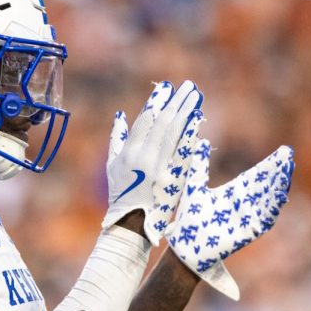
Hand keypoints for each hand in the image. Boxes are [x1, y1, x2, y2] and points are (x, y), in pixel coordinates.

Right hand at [103, 80, 203, 244]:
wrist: (132, 224)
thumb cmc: (120, 195)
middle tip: (189, 86)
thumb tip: (121, 115)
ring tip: (196, 96)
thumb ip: (116, 139)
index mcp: (129, 152)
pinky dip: (191, 134)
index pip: (145, 120)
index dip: (156, 101)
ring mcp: (161, 168)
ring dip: (188, 112)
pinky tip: (198, 120)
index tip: (166, 87)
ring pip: (176, 133)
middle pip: (164, 122)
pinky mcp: (174, 178)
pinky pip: (185, 151)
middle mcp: (144, 157)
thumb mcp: (112, 166)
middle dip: (177, 101)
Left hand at [165, 140, 293, 298]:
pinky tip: (280, 196)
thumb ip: (199, 165)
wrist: (185, 246)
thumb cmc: (189, 219)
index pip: (257, 175)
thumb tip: (202, 141)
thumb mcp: (194, 187)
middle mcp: (244, 203)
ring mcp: (248, 217)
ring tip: (287, 172)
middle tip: (289, 157)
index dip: (271, 164)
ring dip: (279, 187)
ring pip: (269, 200)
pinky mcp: (248, 232)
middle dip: (279, 172)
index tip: (284, 150)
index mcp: (234, 192)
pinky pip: (265, 220)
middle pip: (267, 185)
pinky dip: (273, 208)